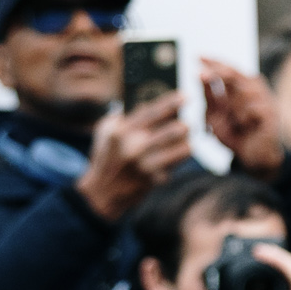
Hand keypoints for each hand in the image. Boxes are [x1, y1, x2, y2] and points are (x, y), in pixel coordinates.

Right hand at [77, 96, 193, 221]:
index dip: (171, 103)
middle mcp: (134, 147)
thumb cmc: (106, 156)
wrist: (102, 193)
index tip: (185, 96)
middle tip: (188, 123)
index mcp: (122, 131)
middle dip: (183, 126)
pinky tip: (181, 153)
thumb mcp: (106, 131)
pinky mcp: (154, 180)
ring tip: (187, 140)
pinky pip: (175, 166)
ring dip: (186, 144)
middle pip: (171, 131)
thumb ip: (123, 116)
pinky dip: (180, 159)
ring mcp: (145, 166)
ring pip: (179, 150)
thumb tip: (145, 103)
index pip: (152, 112)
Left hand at [200, 58, 283, 177]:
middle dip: (216, 74)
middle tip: (200, 75)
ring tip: (236, 123)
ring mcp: (265, 99)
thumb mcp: (216, 115)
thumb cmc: (235, 134)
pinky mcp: (272, 112)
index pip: (228, 68)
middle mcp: (255, 88)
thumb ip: (209, 96)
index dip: (213, 61)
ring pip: (241, 93)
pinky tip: (246, 126)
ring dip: (231, 108)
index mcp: (243, 86)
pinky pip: (251, 108)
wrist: (253, 158)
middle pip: (233, 74)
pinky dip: (244, 118)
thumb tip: (200, 74)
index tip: (197, 56)